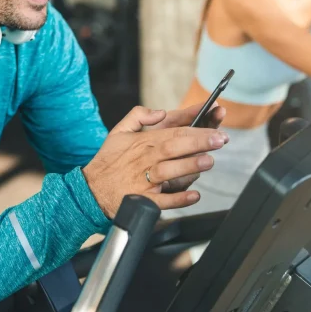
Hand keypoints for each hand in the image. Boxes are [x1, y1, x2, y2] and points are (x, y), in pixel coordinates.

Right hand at [81, 106, 228, 217]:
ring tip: (208, 161)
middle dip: (200, 143)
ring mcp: (145, 181)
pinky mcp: (144, 200)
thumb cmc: (109, 161)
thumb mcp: (119, 130)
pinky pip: (164, 200)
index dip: (196, 128)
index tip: (214, 127)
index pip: (174, 131)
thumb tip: (160, 111)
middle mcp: (146, 160)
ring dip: (190, 166)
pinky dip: (179, 199)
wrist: (90, 190)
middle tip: (219, 140)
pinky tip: (194, 195)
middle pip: (175, 148)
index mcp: (143, 142)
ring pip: (170, 171)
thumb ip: (139, 115)